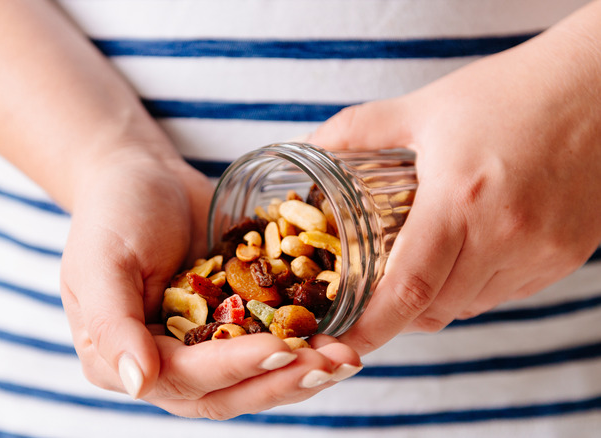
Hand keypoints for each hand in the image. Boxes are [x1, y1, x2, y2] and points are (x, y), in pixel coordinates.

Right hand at [59, 148, 360, 417]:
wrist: (143, 177)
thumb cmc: (113, 213)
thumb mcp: (101, 262)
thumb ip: (111, 325)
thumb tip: (139, 385)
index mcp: (120, 361)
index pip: (183, 379)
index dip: (235, 368)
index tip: (281, 349)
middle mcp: (163, 365)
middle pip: (226, 393)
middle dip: (280, 381)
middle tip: (330, 364)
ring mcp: (201, 348)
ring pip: (254, 378)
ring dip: (300, 372)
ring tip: (345, 358)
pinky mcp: (232, 325)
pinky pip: (269, 342)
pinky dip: (304, 343)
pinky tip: (340, 335)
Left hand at [306, 21, 600, 354]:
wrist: (600, 84)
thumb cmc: (511, 92)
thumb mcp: (425, 108)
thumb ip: (359, 130)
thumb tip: (308, 145)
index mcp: (459, 201)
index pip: (407, 291)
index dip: (370, 326)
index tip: (342, 339)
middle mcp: (504, 236)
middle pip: (435, 309)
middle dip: (397, 314)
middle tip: (373, 295)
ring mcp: (542, 252)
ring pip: (471, 306)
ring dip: (437, 299)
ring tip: (422, 266)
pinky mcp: (567, 256)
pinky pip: (508, 293)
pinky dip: (478, 287)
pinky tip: (468, 254)